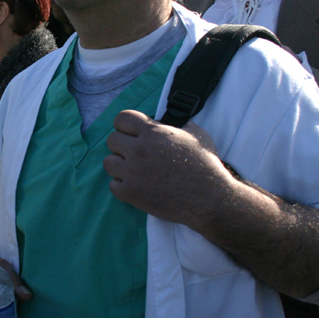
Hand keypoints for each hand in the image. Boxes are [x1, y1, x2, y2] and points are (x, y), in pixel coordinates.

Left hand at [103, 110, 230, 228]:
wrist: (209, 199)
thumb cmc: (205, 165)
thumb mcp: (194, 134)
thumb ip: (173, 124)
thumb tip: (162, 121)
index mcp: (153, 132)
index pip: (121, 118)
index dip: (125, 125)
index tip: (131, 133)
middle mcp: (139, 150)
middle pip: (112, 140)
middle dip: (123, 145)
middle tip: (135, 154)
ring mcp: (133, 173)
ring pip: (108, 163)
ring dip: (120, 165)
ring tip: (135, 170)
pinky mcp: (131, 194)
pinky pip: (112, 185)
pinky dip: (122, 186)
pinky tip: (137, 185)